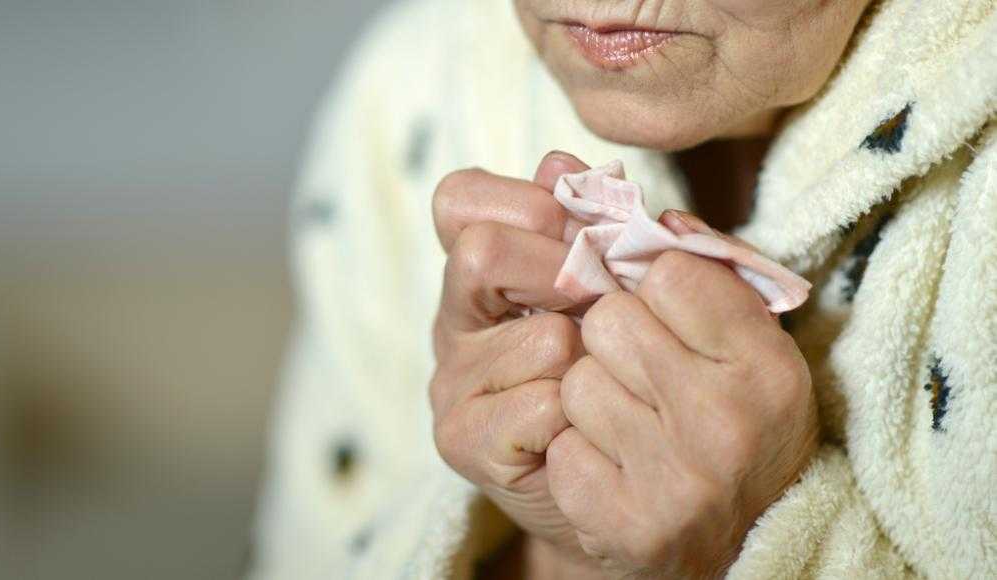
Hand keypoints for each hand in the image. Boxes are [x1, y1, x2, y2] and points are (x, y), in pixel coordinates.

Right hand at [429, 152, 604, 567]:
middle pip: (481, 253)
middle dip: (563, 272)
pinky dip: (584, 413)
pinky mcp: (461, 440)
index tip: (581, 232)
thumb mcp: (612, 283)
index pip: (460, 199)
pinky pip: (540, 406)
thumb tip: (559, 162)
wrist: (620, 474)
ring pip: (538, 339)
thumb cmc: (618, 365)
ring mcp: (450, 383)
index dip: (526, 202)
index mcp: (479, 271)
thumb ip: (594, 221)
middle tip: (603, 304)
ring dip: (593, 356)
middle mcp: (453, 320)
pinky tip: (589, 426)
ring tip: (609, 377)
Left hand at [545, 213, 819, 577]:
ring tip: (630, 420)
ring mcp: (675, 482)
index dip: (652, 282)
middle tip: (639, 367)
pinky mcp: (622, 526)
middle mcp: (726, 424)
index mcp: (766, 367)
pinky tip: (614, 463)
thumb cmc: (738, 415)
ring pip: (575, 382)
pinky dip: (576, 450)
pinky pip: (559, 445)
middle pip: (608, 321)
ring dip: (590, 393)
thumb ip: (683, 254)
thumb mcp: (742, 335)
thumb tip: (566, 167)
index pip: (668, 269)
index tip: (662, 308)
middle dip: (611, 335)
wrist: (746, 539)